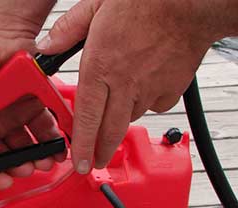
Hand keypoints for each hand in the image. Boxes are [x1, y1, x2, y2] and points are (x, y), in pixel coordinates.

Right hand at [0, 7, 62, 190]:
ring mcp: (13, 114)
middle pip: (5, 157)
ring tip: (44, 158)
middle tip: (25, 167)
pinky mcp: (34, 102)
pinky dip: (52, 136)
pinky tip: (54, 141)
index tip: (0, 180)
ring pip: (27, 146)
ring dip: (36, 156)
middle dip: (17, 167)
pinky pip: (45, 125)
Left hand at [37, 0, 217, 171]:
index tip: (79, 162)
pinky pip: (154, 106)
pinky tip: (144, 87)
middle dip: (101, 152)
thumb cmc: (146, 1)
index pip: (85, 117)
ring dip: (120, 120)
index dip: (81, 144)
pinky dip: (147, 103)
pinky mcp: (171, 90)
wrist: (191, 3)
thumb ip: (67, 29)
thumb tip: (46, 46)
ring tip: (116, 110)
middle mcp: (124, 82)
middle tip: (95, 162)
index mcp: (100, 65)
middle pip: (109, 131)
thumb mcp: (95, 6)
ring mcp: (149, 89)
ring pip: (130, 117)